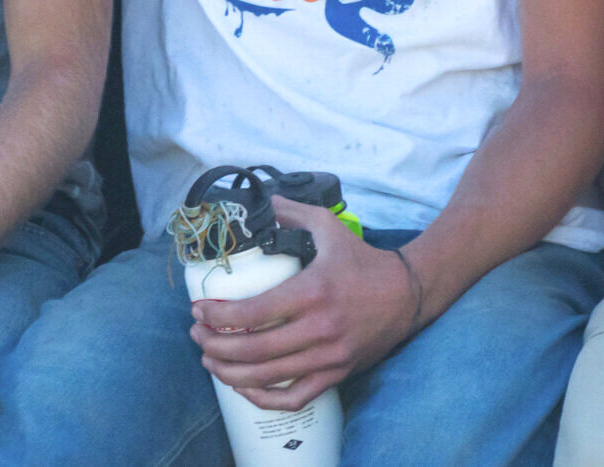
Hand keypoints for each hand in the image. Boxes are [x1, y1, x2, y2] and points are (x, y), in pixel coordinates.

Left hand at [188, 199, 417, 413]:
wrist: (407, 294)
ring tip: (209, 361)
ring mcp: (329, 357)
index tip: (198, 310)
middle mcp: (319, 329)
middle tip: (196, 335)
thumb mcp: (328, 227)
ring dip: (230, 373)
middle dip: (215, 346)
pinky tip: (244, 387)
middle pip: (254, 350)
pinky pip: (295, 397)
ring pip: (268, 377)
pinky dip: (264, 399)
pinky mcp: (337, 374)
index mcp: (312, 291)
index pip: (254, 313)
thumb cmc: (363, 260)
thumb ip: (292, 213)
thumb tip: (263, 203)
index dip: (219, 316)